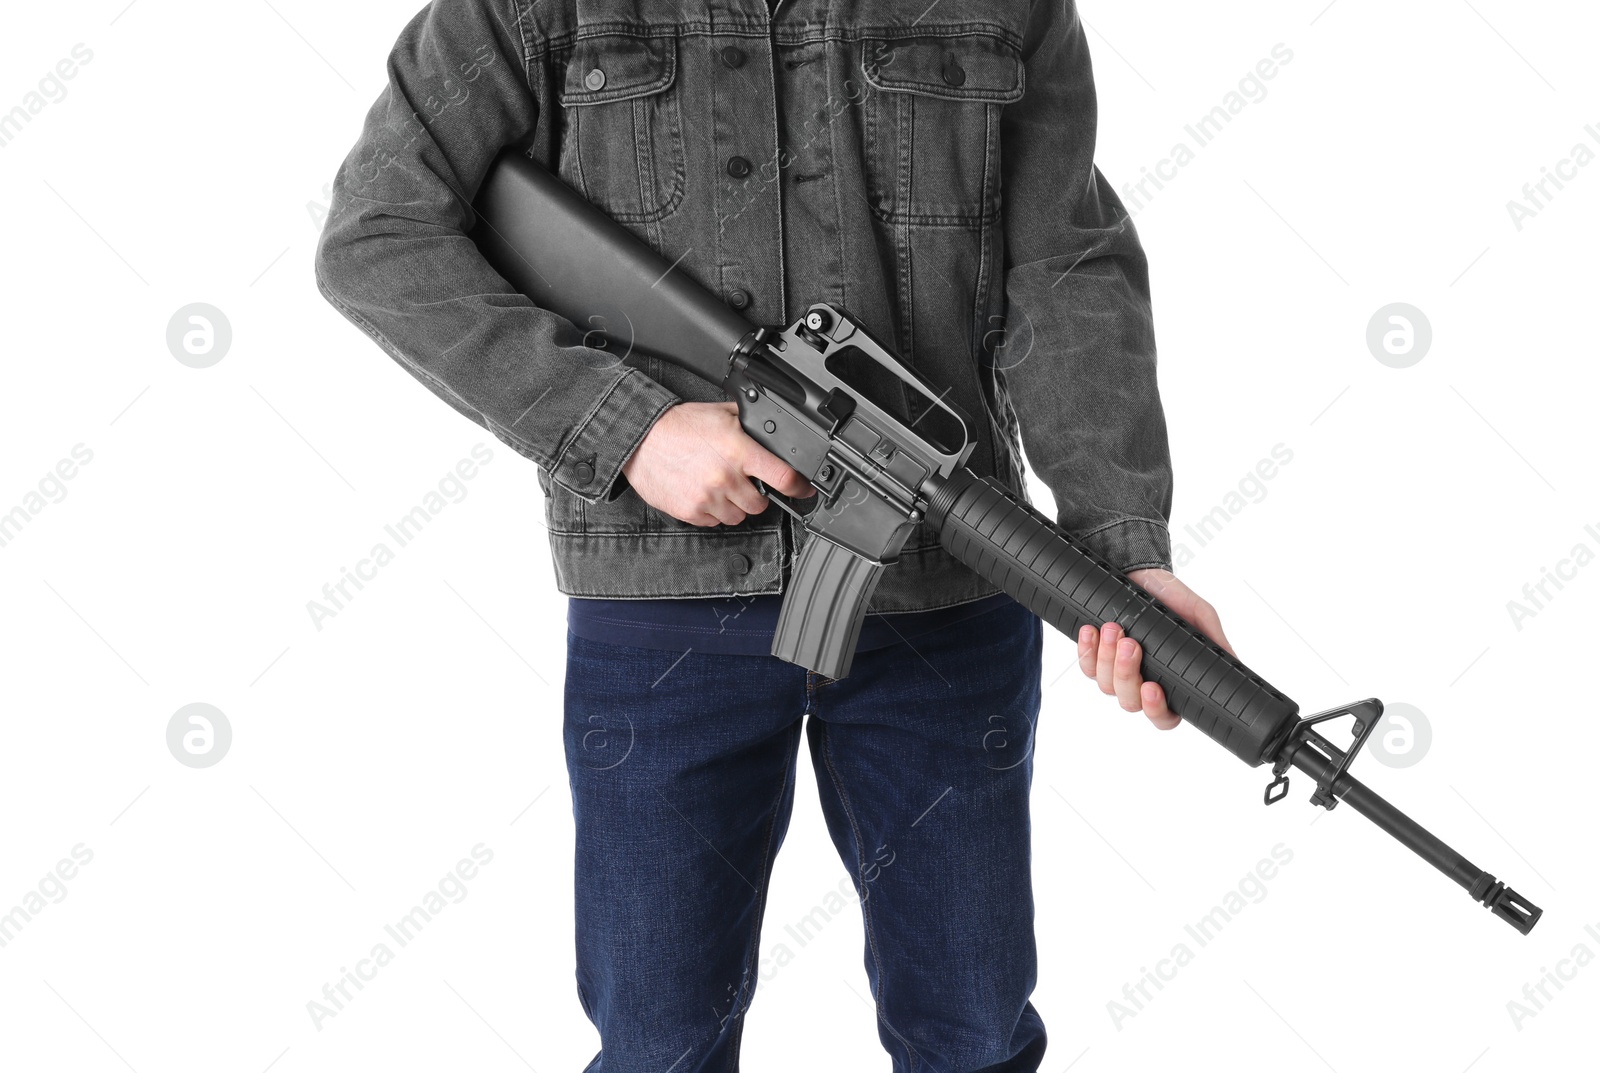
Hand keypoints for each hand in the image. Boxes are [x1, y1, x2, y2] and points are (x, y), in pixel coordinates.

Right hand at [621, 401, 814, 525]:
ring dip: (735, 505)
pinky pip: (715, 522)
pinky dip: (714, 512)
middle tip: (742, 480)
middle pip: (760, 504)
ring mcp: (708, 498)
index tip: (803, 490)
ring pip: (739, 517)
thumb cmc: (679, 425)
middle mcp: (725, 477)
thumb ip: (750, 424)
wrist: (641, 438)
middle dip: (756, 494)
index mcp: (738, 451)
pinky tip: (705, 493)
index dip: (799, 487)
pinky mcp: (691, 511)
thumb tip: (776, 431)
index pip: (783, 478)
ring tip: (720, 486)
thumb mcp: (722, 413)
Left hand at [1076, 568, 1234, 730]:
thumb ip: (1214, 641)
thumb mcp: (1198, 615)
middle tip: (1131, 643)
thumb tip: (1235, 665)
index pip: (1163, 717)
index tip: (1152, 687)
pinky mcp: (1094, 656)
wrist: (1139, 570)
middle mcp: (1141, 682)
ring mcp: (1115, 671)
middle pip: (1129, 701)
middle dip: (1127, 674)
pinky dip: (1086, 650)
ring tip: (1114, 627)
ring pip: (1106, 685)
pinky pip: (1085, 666)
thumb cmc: (1171, 597)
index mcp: (1169, 682)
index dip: (1156, 710)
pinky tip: (1091, 630)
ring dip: (1107, 658)